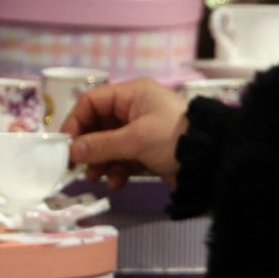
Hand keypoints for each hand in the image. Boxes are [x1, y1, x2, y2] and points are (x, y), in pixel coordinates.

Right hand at [64, 78, 191, 189]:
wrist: (212, 160)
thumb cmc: (173, 139)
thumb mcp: (136, 140)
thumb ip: (101, 145)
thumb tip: (71, 150)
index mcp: (132, 94)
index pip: (92, 101)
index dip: (76, 121)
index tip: (66, 145)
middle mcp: (134, 108)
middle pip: (98, 125)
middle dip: (89, 147)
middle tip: (79, 167)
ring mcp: (141, 130)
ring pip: (109, 144)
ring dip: (101, 162)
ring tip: (96, 177)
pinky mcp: (148, 150)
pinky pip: (123, 157)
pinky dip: (117, 170)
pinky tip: (116, 183)